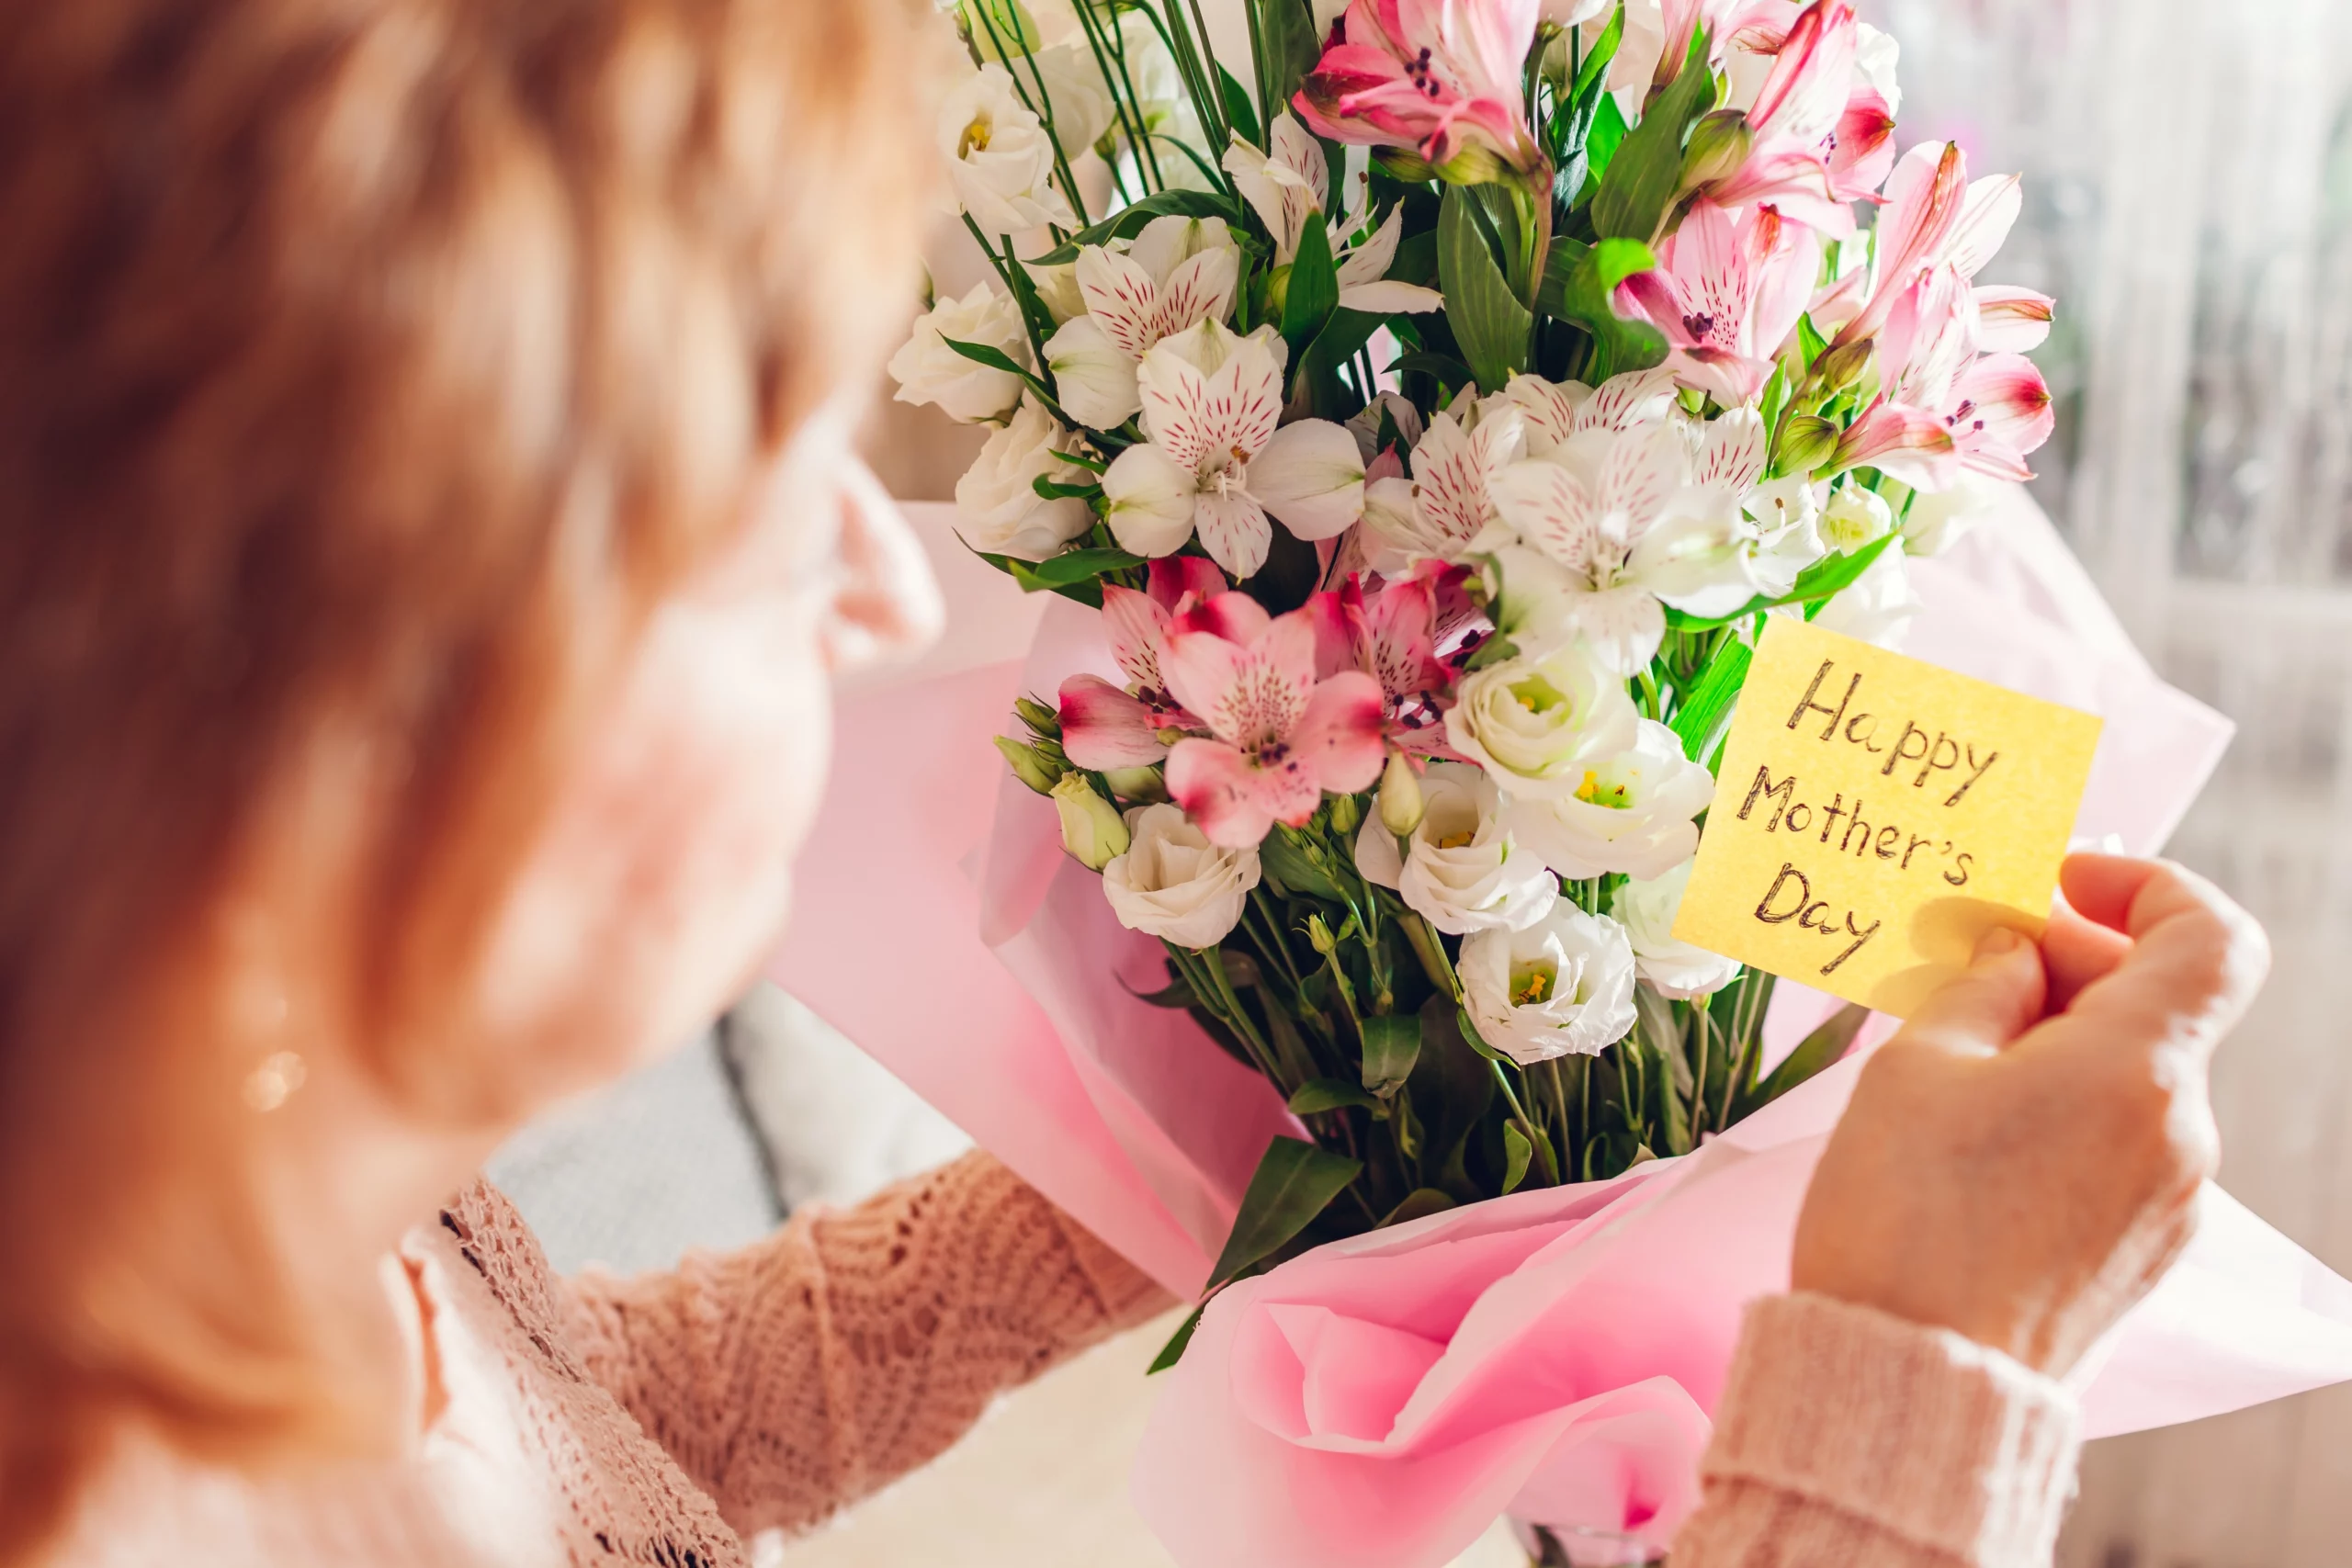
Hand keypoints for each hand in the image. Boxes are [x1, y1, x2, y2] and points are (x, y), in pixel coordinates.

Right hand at [1791, 855, 2269, 1374]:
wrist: (1910, 1382)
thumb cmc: (1903, 1222)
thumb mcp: (1913, 1068)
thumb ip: (1978, 988)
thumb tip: (2014, 958)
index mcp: (2135, 1070)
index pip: (2210, 938)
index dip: (2145, 886)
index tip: (2061, 882)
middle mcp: (2179, 1131)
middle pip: (2156, 1006)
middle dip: (2065, 966)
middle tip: (1959, 965)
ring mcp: (2168, 1199)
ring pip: (2130, 1076)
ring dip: (2053, 1040)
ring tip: (1945, 1055)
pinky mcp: (2138, 1249)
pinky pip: (2116, 1142)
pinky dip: (2059, 1107)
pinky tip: (1970, 1128)